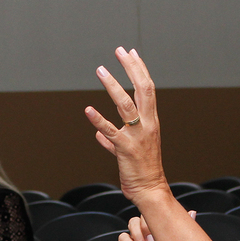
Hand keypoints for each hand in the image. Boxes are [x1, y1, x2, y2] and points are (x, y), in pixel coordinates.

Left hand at [85, 47, 166, 201]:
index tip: (131, 53)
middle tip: (120, 51)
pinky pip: (111, 131)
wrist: (149, 189)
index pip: (148, 88)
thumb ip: (112, 140)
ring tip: (101, 70)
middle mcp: (147, 125)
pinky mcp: (125, 149)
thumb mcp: (128, 151)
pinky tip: (88, 109)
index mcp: (151, 121)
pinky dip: (98, 120)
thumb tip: (99, 135)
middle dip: (131, 68)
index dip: (139, 69)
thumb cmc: (142, 170)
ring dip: (113, 86)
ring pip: (126, 105)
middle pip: (143, 89)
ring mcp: (137, 136)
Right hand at [118, 214, 189, 240]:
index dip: (155, 220)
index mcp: (162, 236)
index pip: (156, 216)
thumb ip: (183, 231)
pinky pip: (123, 237)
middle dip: (146, 227)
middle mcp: (150, 238)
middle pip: (142, 216)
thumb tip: (193, 213)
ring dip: (138, 234)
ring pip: (132, 224)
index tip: (159, 233)